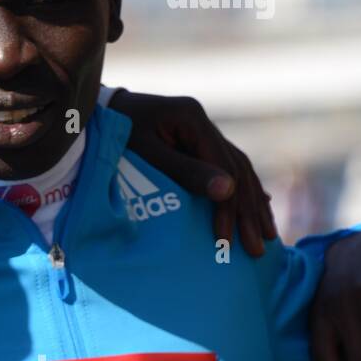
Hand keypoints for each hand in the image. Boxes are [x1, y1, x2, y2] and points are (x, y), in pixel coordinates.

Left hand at [108, 90, 276, 257]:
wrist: (94, 112)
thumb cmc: (114, 133)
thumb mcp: (145, 152)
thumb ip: (184, 170)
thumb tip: (228, 191)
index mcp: (191, 118)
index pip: (222, 166)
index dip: (229, 205)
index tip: (226, 239)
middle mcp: (201, 122)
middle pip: (237, 169)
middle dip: (248, 211)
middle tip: (258, 248)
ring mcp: (200, 130)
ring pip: (239, 169)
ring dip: (254, 203)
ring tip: (267, 235)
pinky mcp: (195, 141)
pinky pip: (228, 167)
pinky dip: (244, 189)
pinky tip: (260, 205)